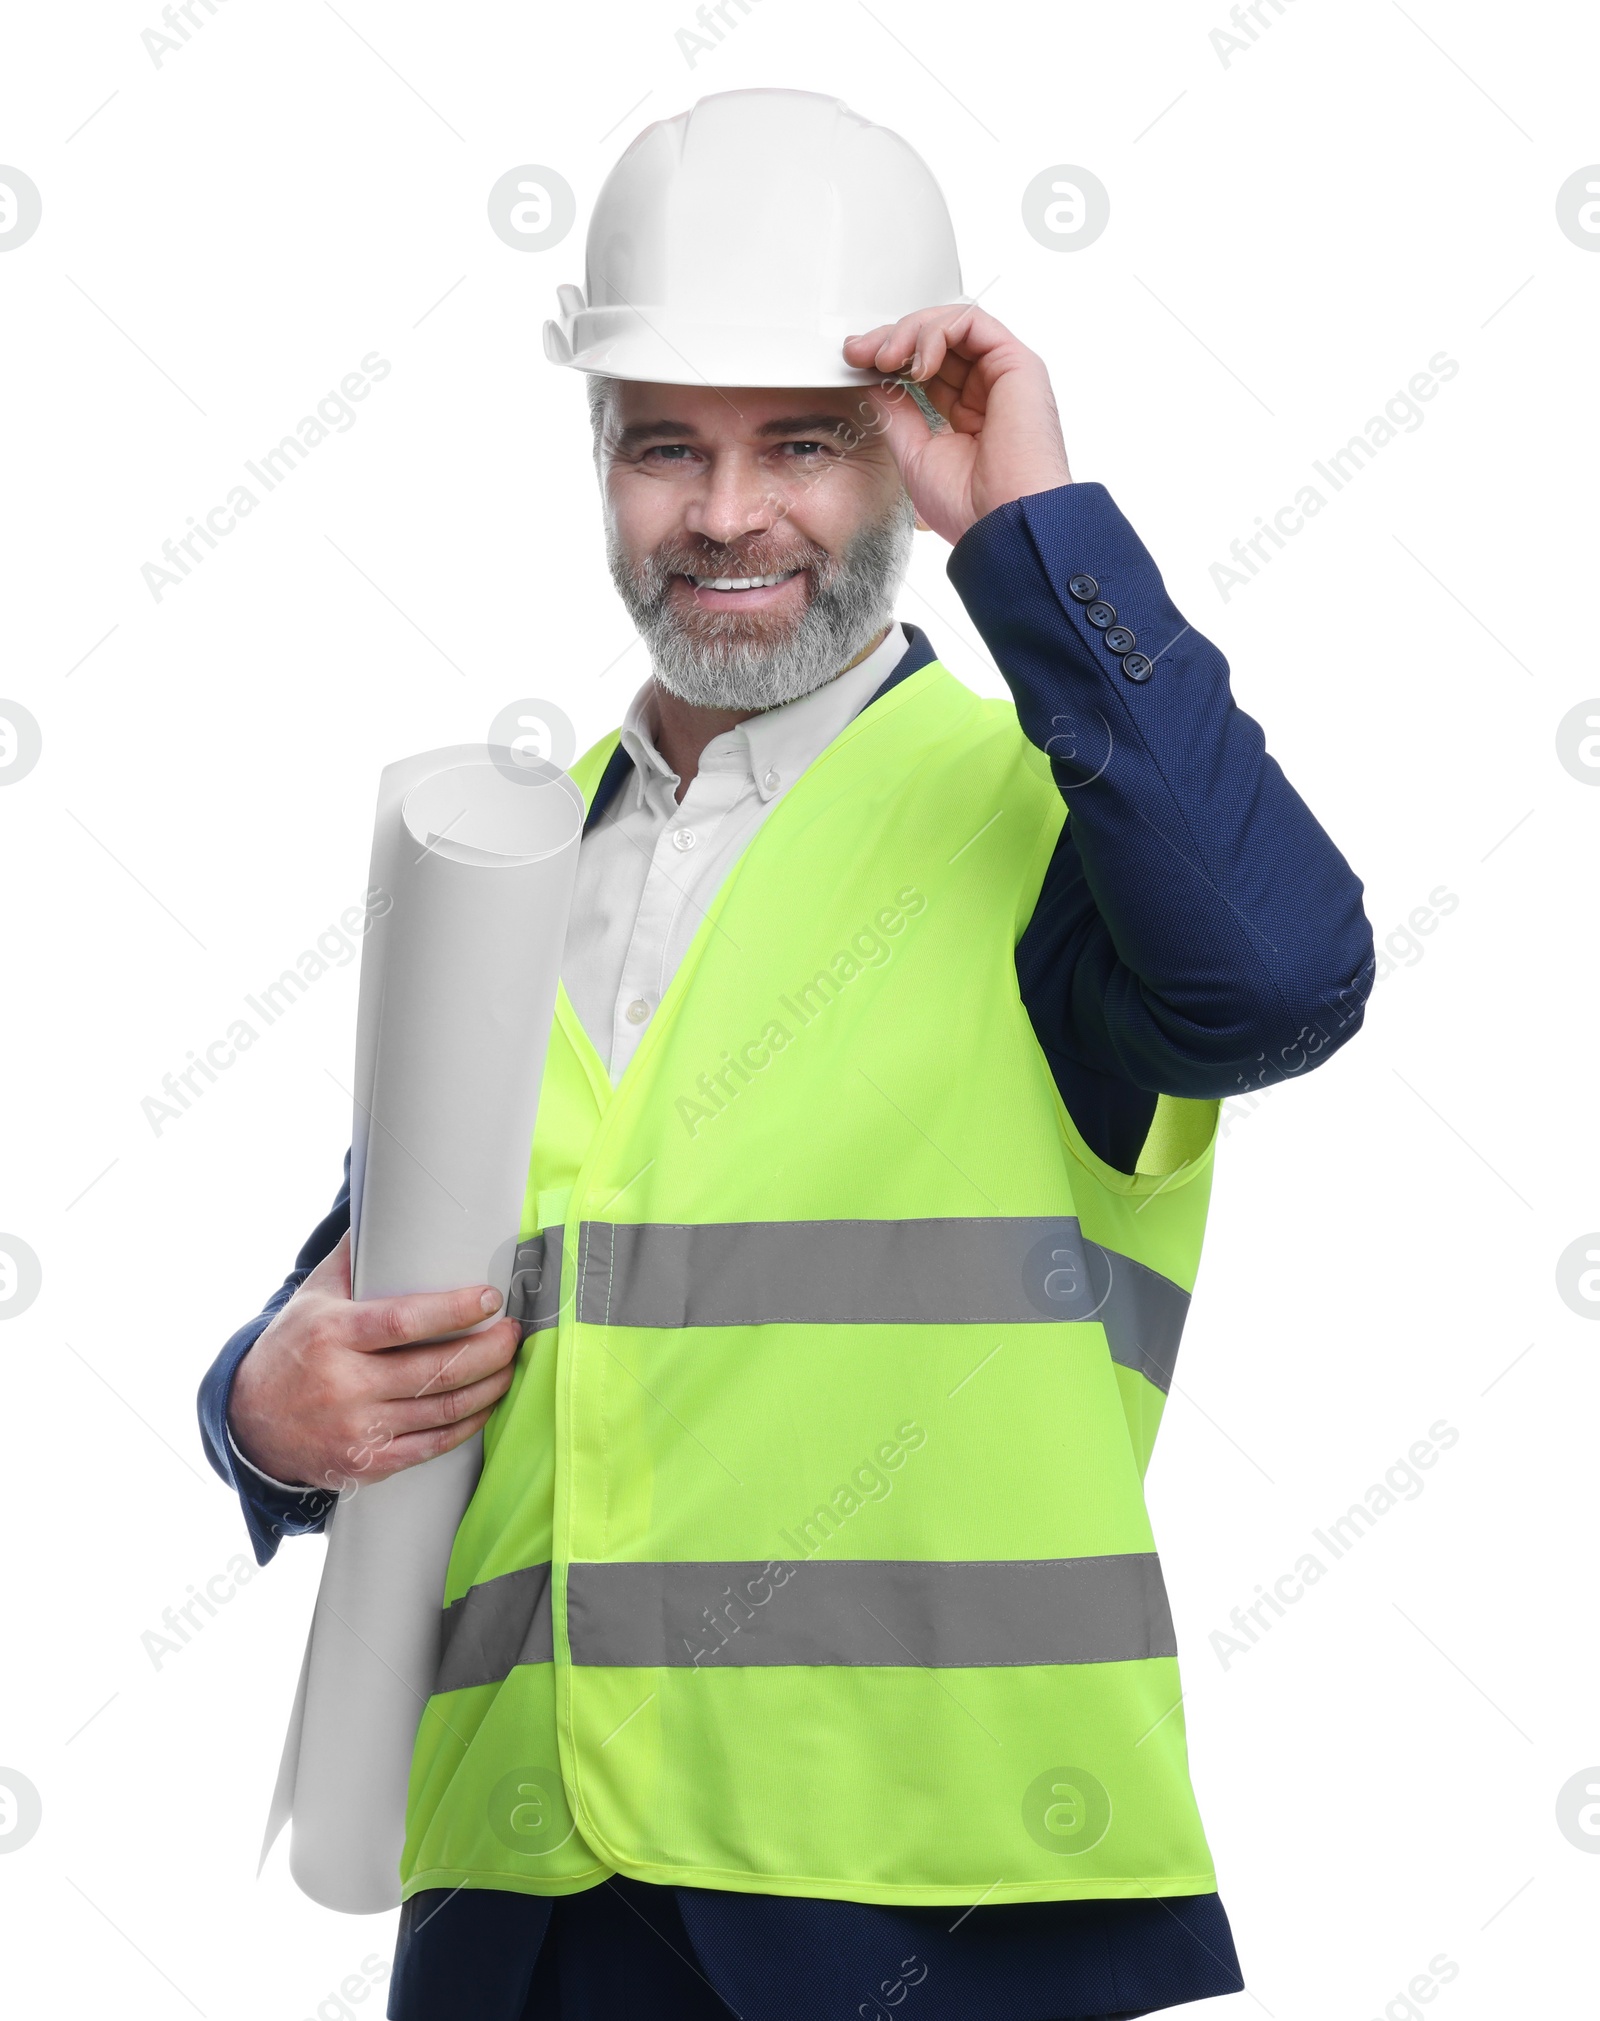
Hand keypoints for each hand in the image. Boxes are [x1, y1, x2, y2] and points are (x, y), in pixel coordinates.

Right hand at [227, 1230, 521, 1491]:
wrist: (250, 1423)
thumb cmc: (294, 1348)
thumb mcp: (313, 1297)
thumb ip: (354, 1257)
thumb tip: (386, 1206)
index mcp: (334, 1335)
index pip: (404, 1322)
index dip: (455, 1311)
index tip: (490, 1298)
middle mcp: (345, 1384)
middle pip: (435, 1371)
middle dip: (488, 1351)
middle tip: (512, 1331)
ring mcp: (357, 1429)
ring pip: (442, 1410)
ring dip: (488, 1387)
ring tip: (508, 1363)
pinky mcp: (368, 1463)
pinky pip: (432, 1446)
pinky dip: (467, 1424)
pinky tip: (484, 1404)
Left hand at [842, 305, 1071, 543]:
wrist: (1002, 526)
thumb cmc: (969, 508)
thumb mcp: (915, 454)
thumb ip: (897, 415)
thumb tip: (873, 383)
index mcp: (968, 415)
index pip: (926, 368)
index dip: (889, 359)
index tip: (854, 364)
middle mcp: (988, 390)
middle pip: (938, 340)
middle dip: (892, 338)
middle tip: (859, 353)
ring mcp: (1004, 376)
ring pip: (953, 324)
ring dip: (910, 333)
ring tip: (885, 358)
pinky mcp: (1018, 364)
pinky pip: (973, 323)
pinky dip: (936, 332)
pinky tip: (916, 364)